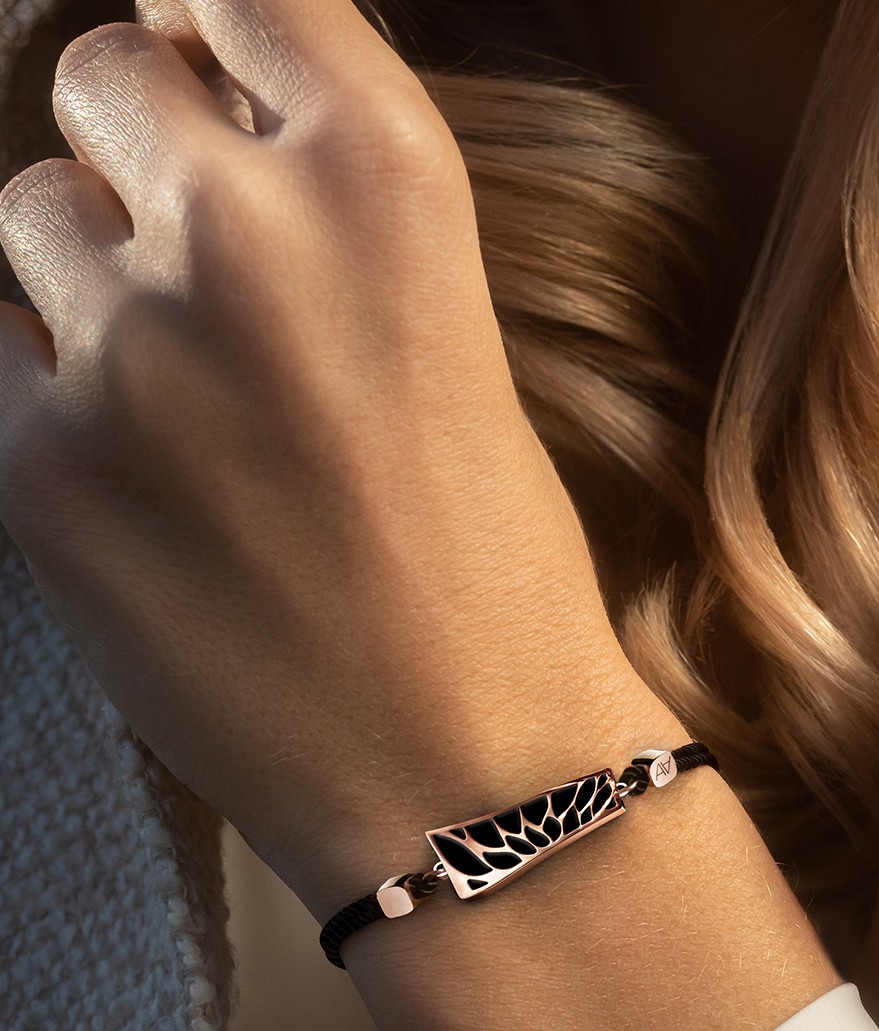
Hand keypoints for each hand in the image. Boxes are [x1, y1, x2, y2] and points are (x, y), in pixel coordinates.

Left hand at [0, 0, 652, 919]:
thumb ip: (324, 208)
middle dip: (142, 157)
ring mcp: (131, 354)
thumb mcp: (448, 335)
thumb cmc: (490, 568)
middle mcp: (249, 236)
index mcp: (389, 181)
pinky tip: (135, 468)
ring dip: (88, 279)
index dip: (207, 32)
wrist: (466, 768)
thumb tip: (193, 116)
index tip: (198, 68)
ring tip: (182, 400)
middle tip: (199, 266)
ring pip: (28, 216)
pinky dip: (44, 387)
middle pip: (102, 84)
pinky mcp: (41, 476)